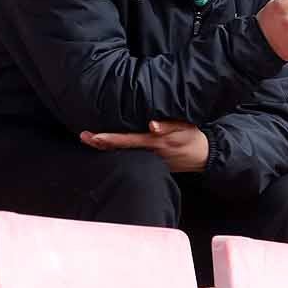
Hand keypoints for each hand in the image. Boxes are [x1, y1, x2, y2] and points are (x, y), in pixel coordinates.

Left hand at [80, 120, 208, 171]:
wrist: (204, 155)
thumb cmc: (192, 137)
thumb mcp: (184, 127)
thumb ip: (168, 125)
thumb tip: (152, 125)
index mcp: (154, 142)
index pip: (127, 140)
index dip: (109, 139)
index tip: (94, 135)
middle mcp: (149, 152)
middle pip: (120, 148)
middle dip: (101, 143)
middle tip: (83, 136)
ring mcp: (150, 159)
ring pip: (124, 153)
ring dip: (106, 147)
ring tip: (90, 139)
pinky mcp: (152, 162)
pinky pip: (132, 155)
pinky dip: (118, 150)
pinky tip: (107, 146)